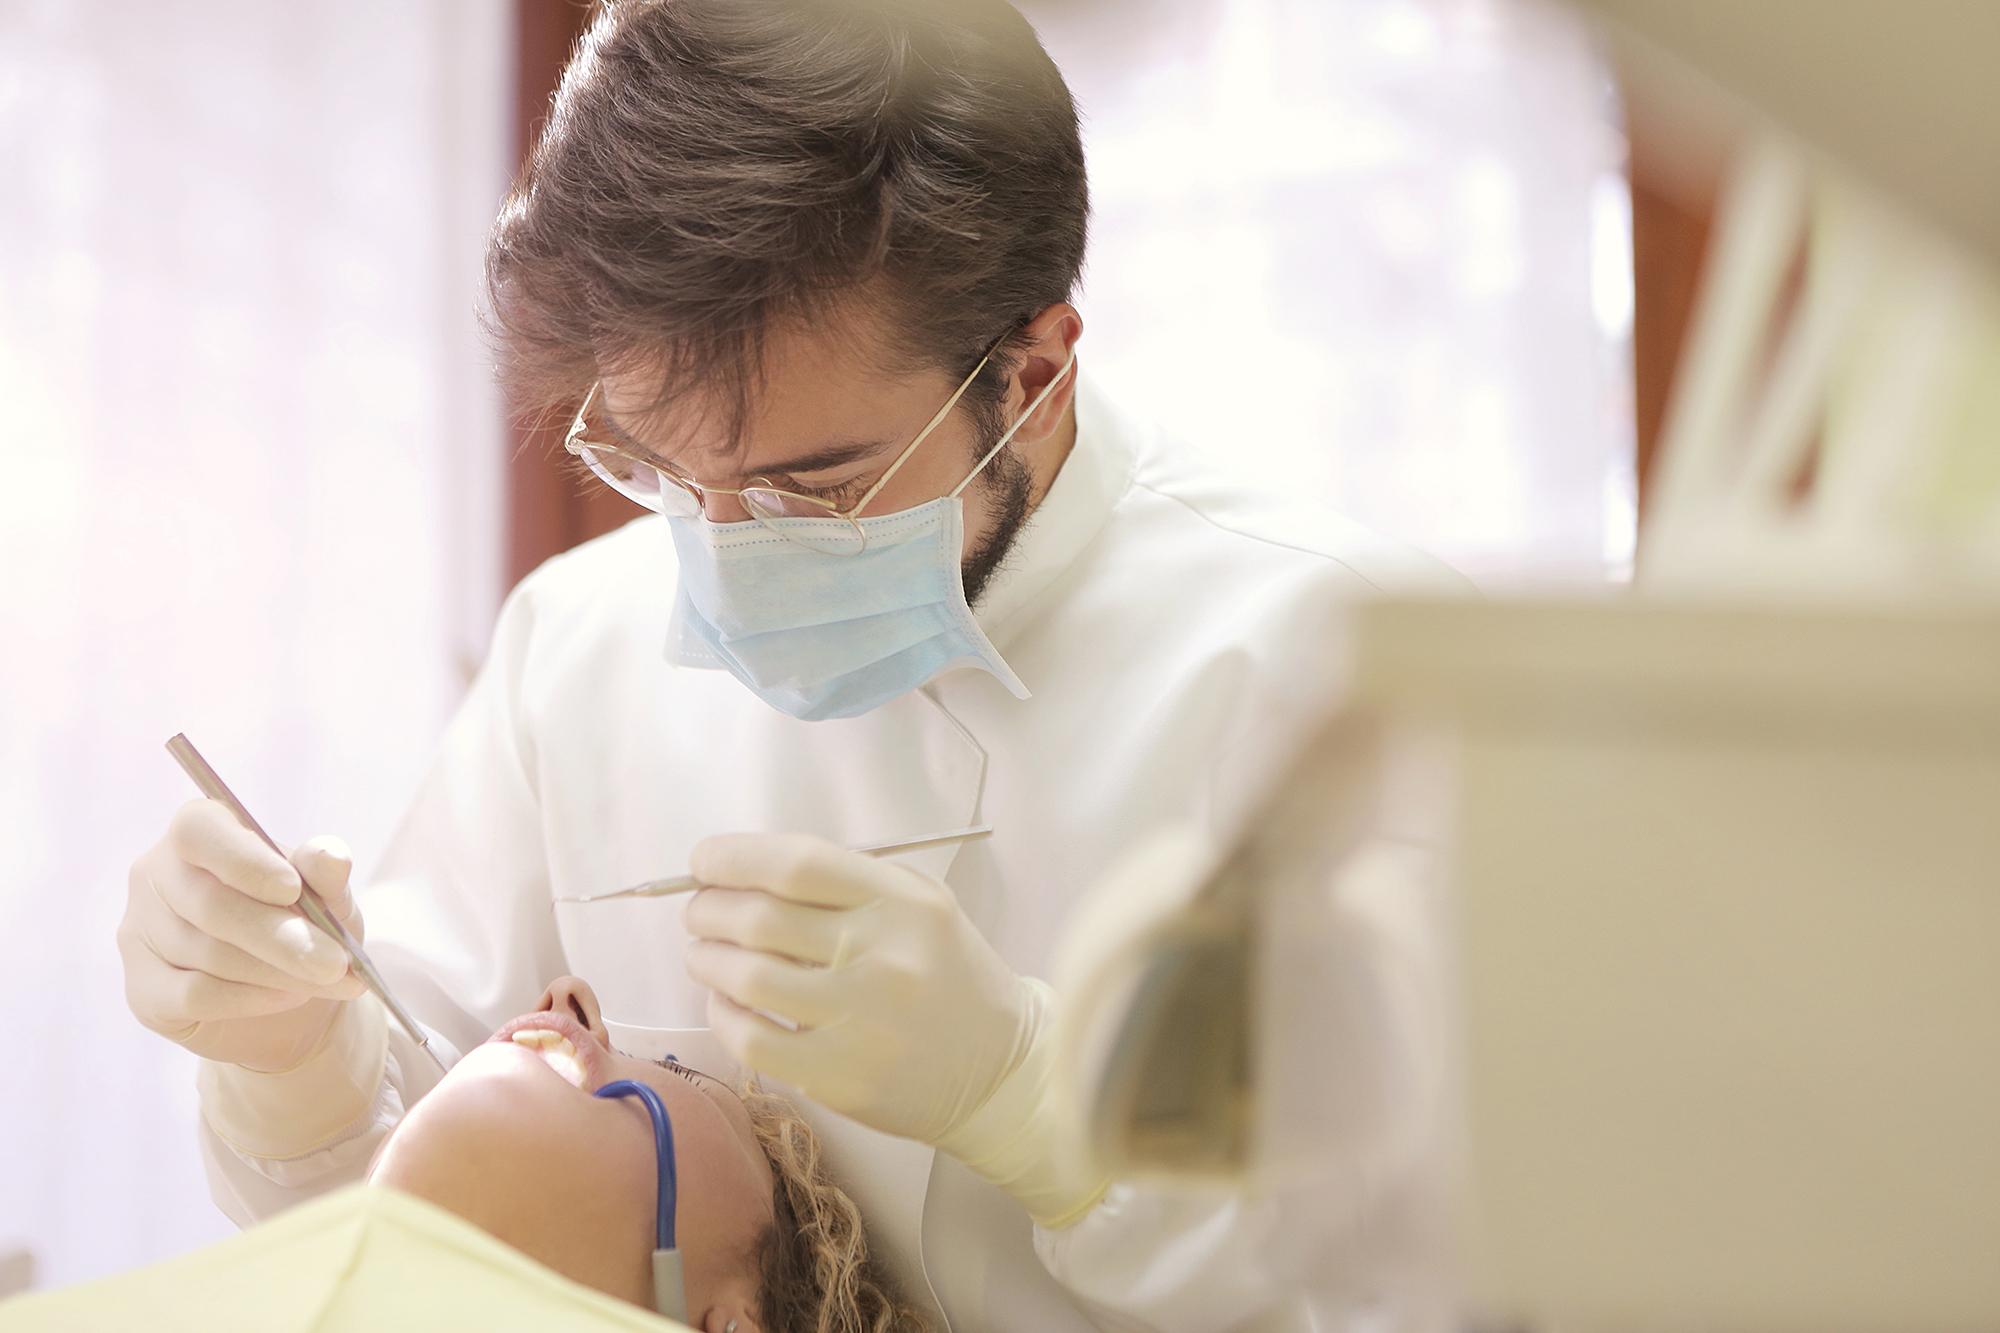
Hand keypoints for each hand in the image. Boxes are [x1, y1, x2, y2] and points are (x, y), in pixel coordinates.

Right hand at [120, 800, 367, 1070]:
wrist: (290, 1002)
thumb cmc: (306, 926)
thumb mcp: (328, 898)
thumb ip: (327, 876)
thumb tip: (331, 857)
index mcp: (199, 833)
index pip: (199, 831)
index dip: (244, 860)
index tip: (292, 889)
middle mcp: (155, 876)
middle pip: (210, 905)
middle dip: (281, 936)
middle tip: (336, 962)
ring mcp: (139, 933)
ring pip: (208, 954)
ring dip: (278, 971)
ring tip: (327, 978)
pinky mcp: (143, 991)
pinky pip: (194, 996)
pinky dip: (250, 998)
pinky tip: (287, 996)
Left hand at [684, 834, 1107, 1225]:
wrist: (1000, 1068)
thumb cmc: (949, 974)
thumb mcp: (921, 906)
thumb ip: (847, 883)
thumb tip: (746, 872)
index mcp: (901, 902)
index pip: (797, 864)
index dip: (733, 857)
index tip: (704, 861)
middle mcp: (881, 955)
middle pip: (761, 918)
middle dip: (708, 909)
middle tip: (699, 912)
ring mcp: (859, 1020)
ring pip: (747, 977)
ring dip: (706, 958)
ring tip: (703, 954)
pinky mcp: (840, 1077)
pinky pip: (753, 1039)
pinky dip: (722, 1014)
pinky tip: (724, 1002)